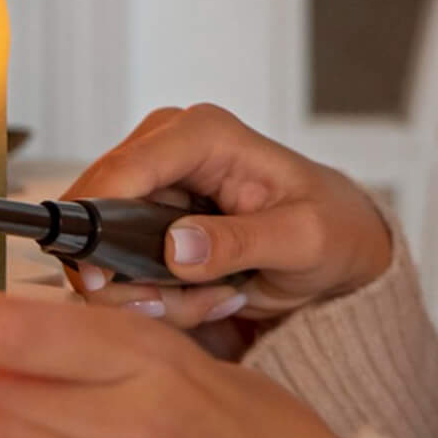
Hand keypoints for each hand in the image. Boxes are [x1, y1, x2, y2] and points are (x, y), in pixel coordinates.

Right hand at [63, 104, 390, 330]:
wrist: (340, 242)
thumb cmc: (331, 229)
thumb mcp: (303, 240)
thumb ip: (241, 242)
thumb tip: (174, 247)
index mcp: (204, 134)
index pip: (125, 168)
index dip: (98, 222)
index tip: (103, 280)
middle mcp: (166, 145)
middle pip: (99, 212)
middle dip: (135, 275)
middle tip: (199, 304)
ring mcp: (153, 180)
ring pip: (103, 247)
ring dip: (153, 292)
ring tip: (219, 298)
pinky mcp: (147, 214)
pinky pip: (120, 264)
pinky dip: (156, 294)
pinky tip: (205, 296)